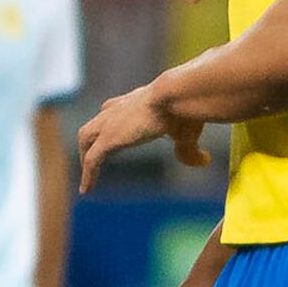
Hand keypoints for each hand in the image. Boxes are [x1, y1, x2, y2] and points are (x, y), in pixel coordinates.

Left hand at [76, 83, 206, 190]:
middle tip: (90, 158)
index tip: (108, 133)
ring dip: (84, 157)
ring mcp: (110, 123)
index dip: (109, 122)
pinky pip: (92, 159)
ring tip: (87, 178)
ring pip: (86, 140)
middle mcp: (119, 108)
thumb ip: (190, 148)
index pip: (113, 109)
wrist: (175, 96)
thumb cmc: (186, 109)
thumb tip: (202, 160)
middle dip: (90, 140)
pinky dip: (88, 174)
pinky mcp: (108, 138)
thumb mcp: (189, 131)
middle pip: (95, 123)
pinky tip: (87, 190)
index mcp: (136, 101)